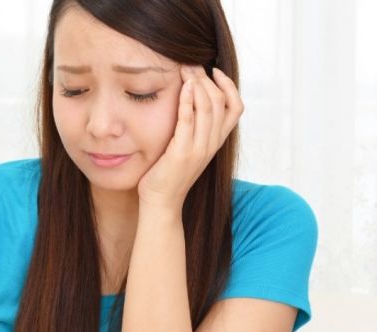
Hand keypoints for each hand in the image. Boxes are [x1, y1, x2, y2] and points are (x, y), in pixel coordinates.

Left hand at [137, 65, 242, 209]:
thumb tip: (191, 102)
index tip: (215, 70)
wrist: (160, 201)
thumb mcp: (188, 148)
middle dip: (207, 79)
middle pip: (221, 102)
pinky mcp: (182, 152)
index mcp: (216, 142)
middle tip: (192, 64)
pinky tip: (184, 86)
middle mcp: (212, 144)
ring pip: (208, 108)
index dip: (229, 86)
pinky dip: (188, 100)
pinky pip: (188, 120)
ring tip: (186, 68)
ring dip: (198, 84)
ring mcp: (199, 149)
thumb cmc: (169, 173)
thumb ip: (194, 128)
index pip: (236, 108)